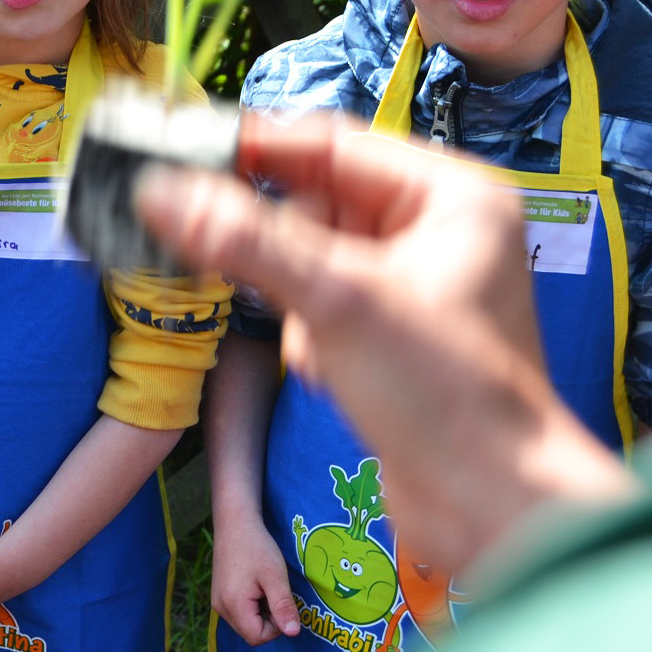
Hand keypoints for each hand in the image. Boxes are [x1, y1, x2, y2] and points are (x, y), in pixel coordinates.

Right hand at [135, 113, 635, 569]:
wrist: (491, 507)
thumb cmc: (447, 395)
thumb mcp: (336, 301)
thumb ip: (245, 240)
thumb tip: (160, 192)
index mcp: (451, 197)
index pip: (332, 144)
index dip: (257, 149)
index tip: (182, 155)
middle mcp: (439, 232)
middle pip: (318, 200)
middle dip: (281, 246)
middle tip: (236, 261)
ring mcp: (415, 287)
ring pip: (311, 257)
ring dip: (297, 300)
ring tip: (322, 342)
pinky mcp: (392, 337)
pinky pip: (322, 306)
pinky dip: (311, 336)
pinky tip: (333, 372)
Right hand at [210, 510, 299, 644]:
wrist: (235, 523)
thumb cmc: (257, 548)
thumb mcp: (275, 576)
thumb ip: (283, 606)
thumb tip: (293, 634)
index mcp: (233, 605)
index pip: (257, 637)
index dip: (276, 627)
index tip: (282, 602)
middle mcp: (220, 608)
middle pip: (250, 633)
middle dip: (268, 620)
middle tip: (275, 593)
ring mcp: (217, 601)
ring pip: (245, 623)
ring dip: (260, 613)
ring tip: (265, 587)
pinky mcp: (219, 594)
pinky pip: (238, 613)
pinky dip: (251, 606)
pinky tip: (255, 586)